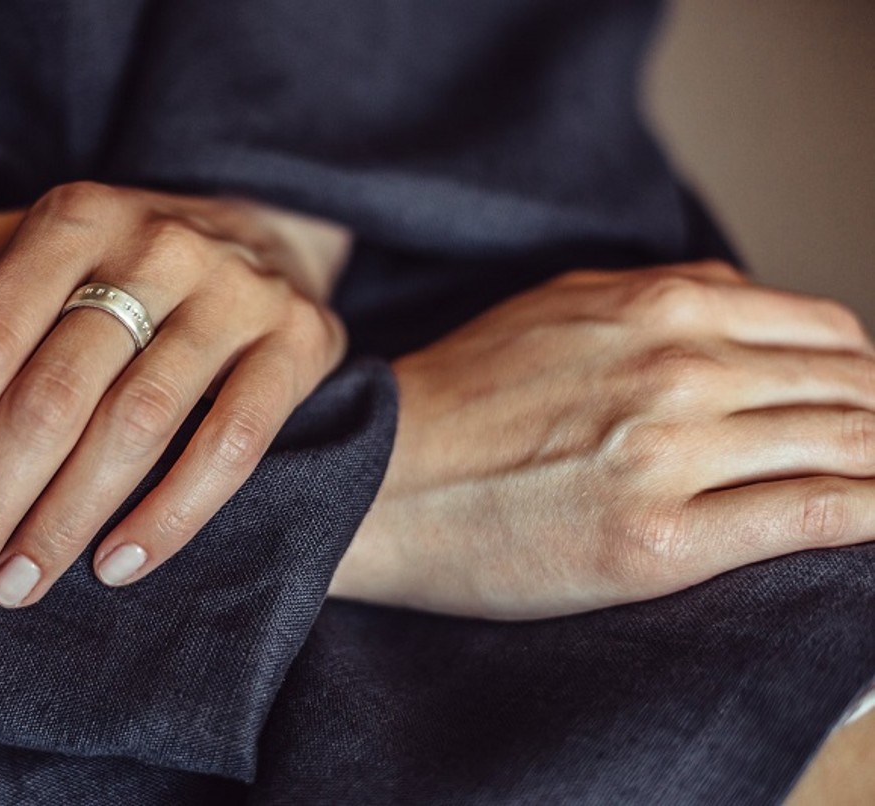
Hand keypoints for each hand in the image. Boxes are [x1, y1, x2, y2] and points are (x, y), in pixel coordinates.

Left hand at [0, 182, 350, 611]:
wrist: (267, 240)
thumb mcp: (17, 247)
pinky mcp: (296, 344)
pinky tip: (118, 565)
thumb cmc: (117, 263)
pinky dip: (173, 514)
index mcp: (74, 219)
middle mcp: (156, 247)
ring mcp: (235, 295)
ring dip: (66, 521)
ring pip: (136, 425)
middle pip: (53, 394)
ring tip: (18, 585)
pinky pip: (233, 444)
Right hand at [330, 261, 874, 618]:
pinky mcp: (661, 540)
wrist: (378, 478)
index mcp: (661, 307)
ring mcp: (673, 453)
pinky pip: (813, 518)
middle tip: (873, 451)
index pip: (823, 331)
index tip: (860, 405)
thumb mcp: (559, 306)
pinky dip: (867, 517)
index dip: (861, 372)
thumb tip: (746, 304)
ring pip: (848, 451)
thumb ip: (664, 296)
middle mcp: (680, 369)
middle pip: (850, 390)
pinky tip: (873, 523)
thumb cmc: (457, 399)